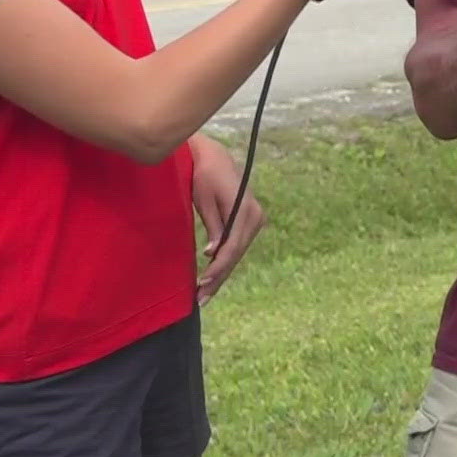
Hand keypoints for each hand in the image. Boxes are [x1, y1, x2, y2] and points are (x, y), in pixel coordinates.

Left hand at [188, 134, 264, 306]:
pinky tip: (213, 277)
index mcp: (245, 210)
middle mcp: (255, 216)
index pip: (232, 247)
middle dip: (218, 277)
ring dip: (222, 273)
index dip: (217, 268)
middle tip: (200, 299)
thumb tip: (213, 252)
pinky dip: (225, 261)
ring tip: (204, 294)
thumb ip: (213, 224)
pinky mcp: (250, 221)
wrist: (213, 158)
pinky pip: (237, 245)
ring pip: (237, 252)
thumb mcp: (204, 198)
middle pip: (236, 254)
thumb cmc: (203, 175)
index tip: (201, 283)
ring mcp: (255, 219)